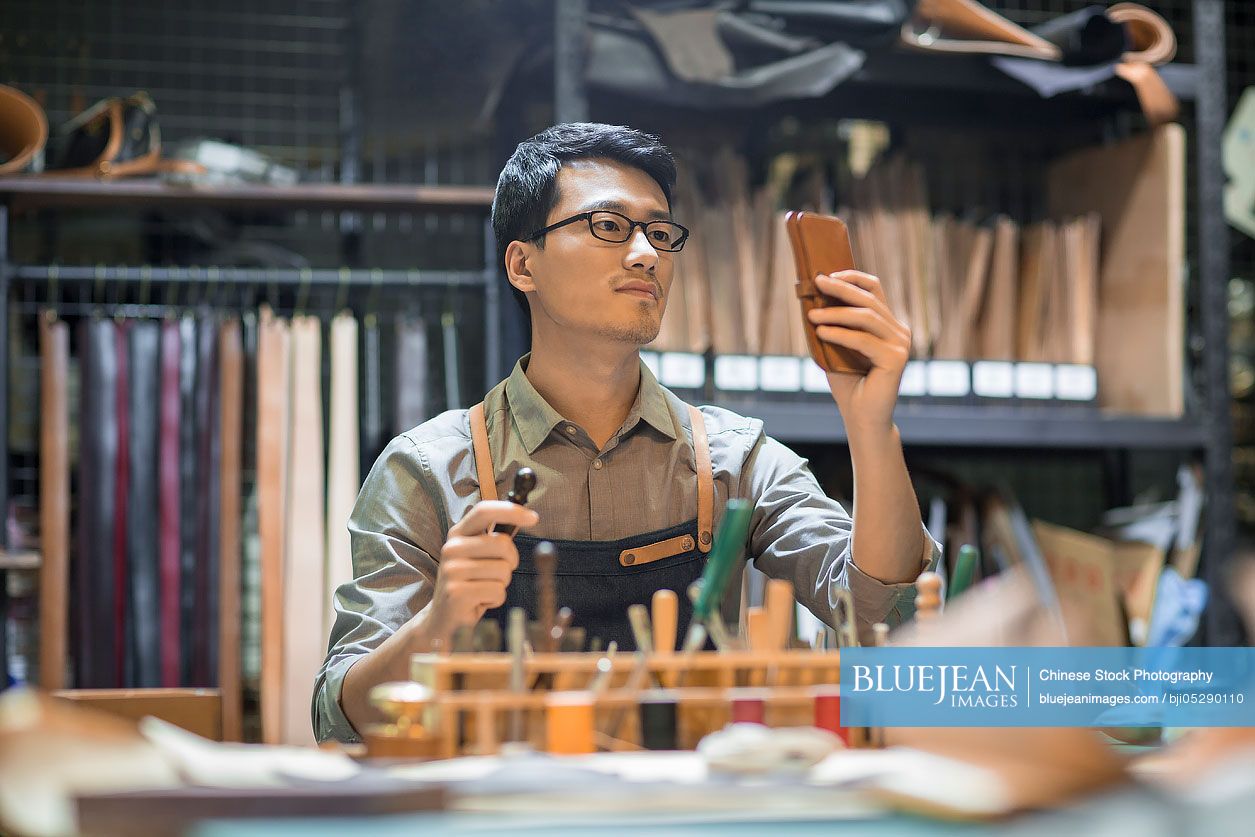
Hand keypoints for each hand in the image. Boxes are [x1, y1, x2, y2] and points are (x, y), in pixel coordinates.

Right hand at [430, 501, 539, 632]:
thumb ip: (494, 538)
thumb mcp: (478, 556)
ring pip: (503, 570)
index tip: (534, 518)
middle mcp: (451, 548)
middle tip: (496, 574)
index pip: (484, 511)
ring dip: (501, 584)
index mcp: (457, 534)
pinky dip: (496, 599)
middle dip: (510, 562)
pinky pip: (497, 591)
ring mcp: (452, 570)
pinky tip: (480, 602)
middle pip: (503, 544)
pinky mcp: (457, 592)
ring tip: (483, 589)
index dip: (511, 511)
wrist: (444, 618)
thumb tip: (525, 517)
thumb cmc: (469, 584)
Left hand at [806, 270, 910, 432]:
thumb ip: (832, 325)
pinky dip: (840, 334)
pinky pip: (863, 340)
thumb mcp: (836, 347)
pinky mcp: (896, 359)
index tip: (828, 274)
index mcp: (889, 325)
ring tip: (812, 315)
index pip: (875, 290)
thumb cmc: (848, 384)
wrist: (861, 418)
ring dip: (835, 313)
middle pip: (869, 300)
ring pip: (866, 318)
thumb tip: (811, 299)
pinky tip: (821, 332)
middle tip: (817, 282)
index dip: (853, 278)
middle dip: (841, 288)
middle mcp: (899, 332)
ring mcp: (901, 344)